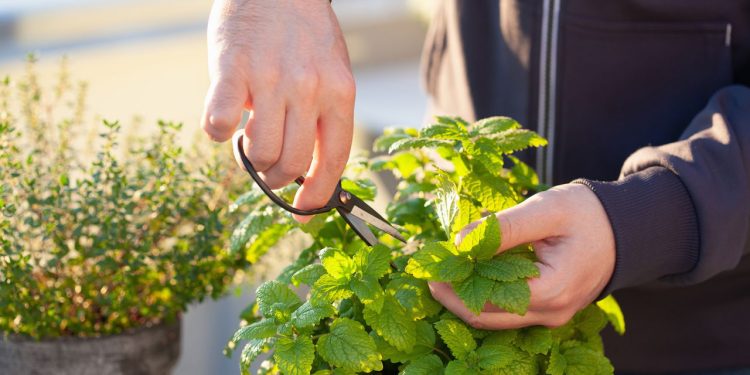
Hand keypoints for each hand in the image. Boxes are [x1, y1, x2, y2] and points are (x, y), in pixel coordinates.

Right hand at [202, 0, 354, 221]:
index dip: (317, 195)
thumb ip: (324, 118)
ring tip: (250, 134)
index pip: (333, 160)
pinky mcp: (232, 69)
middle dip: (275, 179)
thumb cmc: (303, 34)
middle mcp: (309, 88)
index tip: (305, 213)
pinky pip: (221, 123)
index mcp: (340, 92)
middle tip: (266, 170)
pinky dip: (219, 133)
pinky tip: (224, 121)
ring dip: (250, 156)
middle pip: (291, 163)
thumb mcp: (331, 73)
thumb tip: (309, 172)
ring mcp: (270, 78)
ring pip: (259, 151)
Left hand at [429, 184, 615, 328]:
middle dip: (452, 295)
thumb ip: (504, 228)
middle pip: (485, 317)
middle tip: (428, 271)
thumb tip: (459, 241)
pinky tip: (470, 273)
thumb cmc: (588, 214)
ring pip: (495, 319)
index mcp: (551, 290)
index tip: (432, 261)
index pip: (486, 299)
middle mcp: (551, 313)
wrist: (627, 227)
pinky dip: (484, 295)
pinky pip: (508, 311)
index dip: (453, 283)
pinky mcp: (549, 310)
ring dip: (466, 297)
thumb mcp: (546, 210)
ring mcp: (551, 316)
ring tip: (445, 269)